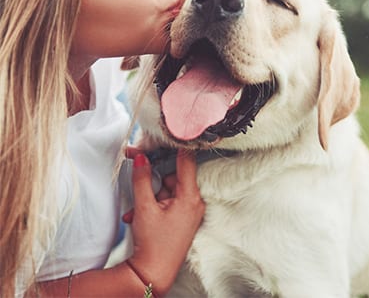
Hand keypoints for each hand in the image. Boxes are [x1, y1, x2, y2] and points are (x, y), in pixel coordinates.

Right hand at [126, 150, 204, 295]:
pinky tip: (137, 217)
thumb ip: (143, 178)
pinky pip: (167, 203)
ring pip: (167, 191)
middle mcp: (194, 202)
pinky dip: (152, 206)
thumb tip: (141, 157)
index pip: (187, 161)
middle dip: (153, 181)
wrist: (152, 275)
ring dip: (149, 197)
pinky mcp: (182, 219)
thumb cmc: (153, 243)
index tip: (172, 132)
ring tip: (135, 211)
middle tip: (136, 174)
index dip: (177, 146)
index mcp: (190, 197)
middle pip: (173, 177)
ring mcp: (189, 212)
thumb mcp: (144, 207)